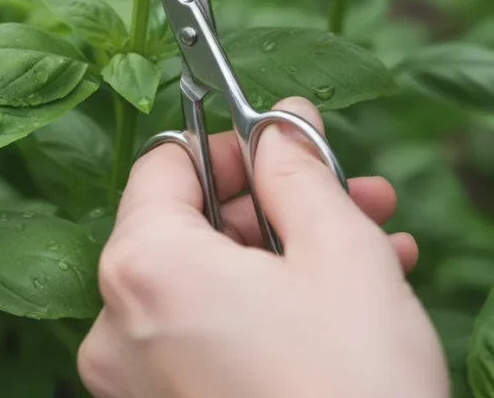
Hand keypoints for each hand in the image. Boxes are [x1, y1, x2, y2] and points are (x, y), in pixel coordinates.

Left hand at [78, 98, 448, 397]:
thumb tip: (283, 122)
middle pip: (192, 222)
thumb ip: (297, 167)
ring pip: (212, 281)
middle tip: (350, 191)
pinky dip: (271, 307)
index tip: (287, 143)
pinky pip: (213, 335)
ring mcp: (141, 383)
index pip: (167, 162)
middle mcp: (120, 325)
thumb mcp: (337, 246)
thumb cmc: (350, 385)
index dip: (232, 142)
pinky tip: (350, 299)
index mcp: (143, 266)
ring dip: (290, 252)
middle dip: (279, 202)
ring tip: (372, 242)